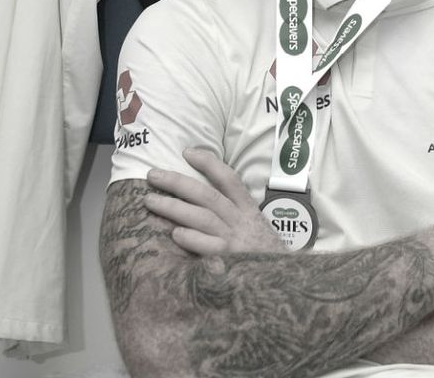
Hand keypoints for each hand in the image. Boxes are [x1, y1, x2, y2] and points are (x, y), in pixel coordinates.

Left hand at [144, 147, 285, 255]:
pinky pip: (208, 247)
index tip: (187, 152)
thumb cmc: (263, 255)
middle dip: (178, 182)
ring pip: (203, 217)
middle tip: (153, 175)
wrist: (283, 282)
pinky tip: (175, 234)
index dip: (208, 163)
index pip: (229, 179)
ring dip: (174, 208)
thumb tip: (202, 198)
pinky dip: (192, 239)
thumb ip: (234, 213)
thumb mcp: (256, 227)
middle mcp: (240, 221)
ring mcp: (235, 241)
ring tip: (150, 202)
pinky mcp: (230, 262)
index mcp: (247, 210)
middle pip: (207, 195)